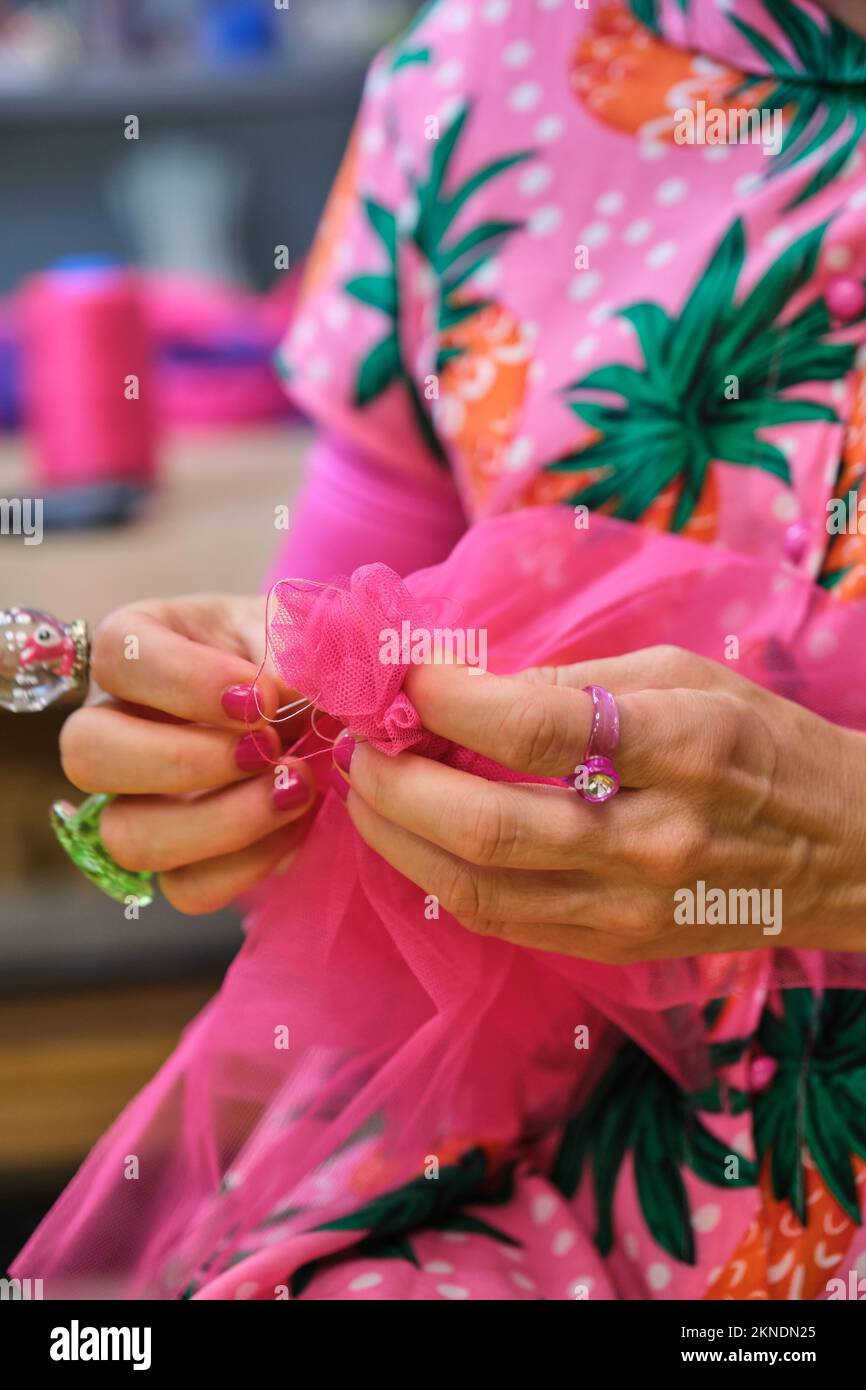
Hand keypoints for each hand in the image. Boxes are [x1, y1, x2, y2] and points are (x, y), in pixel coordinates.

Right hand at [59, 594, 317, 913]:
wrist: (338, 710)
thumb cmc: (303, 658)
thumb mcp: (301, 636)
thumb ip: (291, 656)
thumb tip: (281, 694)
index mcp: (139, 645)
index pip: (115, 655)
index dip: (185, 680)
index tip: (261, 696)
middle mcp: (118, 722)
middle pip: (86, 753)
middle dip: (184, 760)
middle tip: (268, 748)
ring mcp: (138, 798)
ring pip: (125, 836)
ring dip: (218, 822)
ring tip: (294, 789)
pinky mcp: (180, 859)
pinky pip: (186, 887)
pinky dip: (249, 864)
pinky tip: (298, 823)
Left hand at [334, 647, 865, 960]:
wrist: (844, 853)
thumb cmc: (765, 744)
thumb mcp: (689, 675)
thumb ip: (576, 681)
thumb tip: (465, 684)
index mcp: (683, 747)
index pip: (533, 729)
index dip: (446, 698)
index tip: (399, 673)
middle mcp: (653, 839)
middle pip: (485, 825)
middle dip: (395, 780)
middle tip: (362, 738)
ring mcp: (631, 910)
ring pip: (475, 889)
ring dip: (398, 837)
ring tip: (370, 788)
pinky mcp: (615, 948)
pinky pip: (501, 920)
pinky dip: (439, 878)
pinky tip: (417, 837)